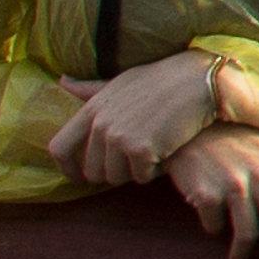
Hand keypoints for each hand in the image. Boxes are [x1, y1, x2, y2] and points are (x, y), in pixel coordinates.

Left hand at [43, 50, 248, 190]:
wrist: (199, 81)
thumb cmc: (163, 80)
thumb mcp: (121, 82)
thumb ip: (91, 90)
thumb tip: (63, 81)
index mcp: (92, 109)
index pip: (59, 149)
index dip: (68, 169)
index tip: (80, 177)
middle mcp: (100, 124)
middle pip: (92, 171)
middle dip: (113, 172)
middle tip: (134, 160)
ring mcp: (119, 137)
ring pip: (116, 178)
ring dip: (134, 171)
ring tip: (152, 151)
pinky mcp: (141, 149)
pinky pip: (141, 177)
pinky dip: (154, 170)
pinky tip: (166, 152)